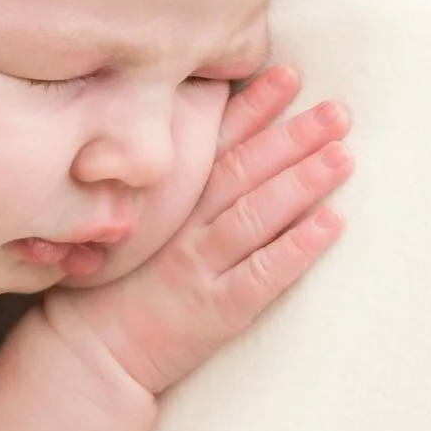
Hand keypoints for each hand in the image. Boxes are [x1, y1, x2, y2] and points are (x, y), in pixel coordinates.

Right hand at [43, 66, 352, 394]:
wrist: (88, 355)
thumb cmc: (103, 291)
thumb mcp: (121, 228)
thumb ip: (156, 191)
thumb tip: (190, 151)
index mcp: (163, 204)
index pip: (213, 145)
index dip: (251, 108)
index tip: (285, 75)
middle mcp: (183, 228)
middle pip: (242, 171)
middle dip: (291, 136)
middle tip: (336, 110)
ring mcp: (199, 267)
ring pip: (256, 213)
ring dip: (302, 181)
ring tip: (342, 154)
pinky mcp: (217, 309)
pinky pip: (264, 273)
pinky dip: (298, 246)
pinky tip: (332, 222)